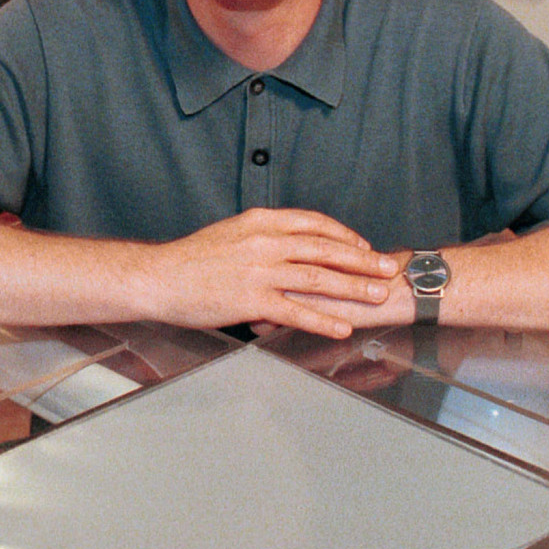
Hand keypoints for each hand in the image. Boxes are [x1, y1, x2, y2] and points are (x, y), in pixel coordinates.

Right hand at [144, 207, 400, 338]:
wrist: (159, 277)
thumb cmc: (192, 258)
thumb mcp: (232, 232)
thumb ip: (264, 235)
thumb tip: (290, 243)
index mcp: (262, 220)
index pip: (315, 223)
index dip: (345, 235)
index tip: (364, 246)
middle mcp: (266, 241)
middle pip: (326, 248)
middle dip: (362, 260)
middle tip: (389, 269)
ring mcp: (260, 271)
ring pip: (319, 278)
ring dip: (354, 288)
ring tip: (378, 297)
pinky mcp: (252, 300)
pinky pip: (297, 311)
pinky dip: (324, 320)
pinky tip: (343, 327)